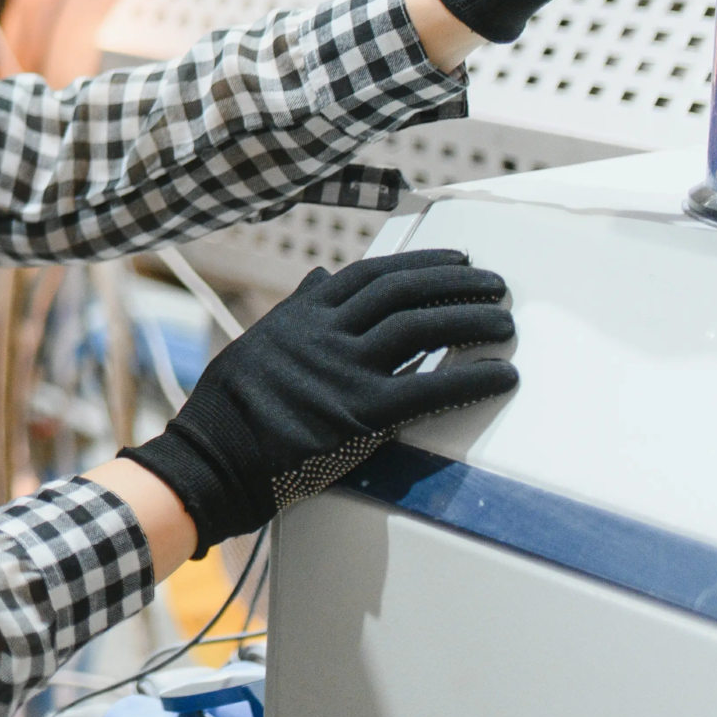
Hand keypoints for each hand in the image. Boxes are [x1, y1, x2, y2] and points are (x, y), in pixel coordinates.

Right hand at [122, 250, 517, 555]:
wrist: (212, 457)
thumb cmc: (228, 408)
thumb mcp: (256, 343)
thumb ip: (296, 311)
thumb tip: (320, 278)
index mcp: (300, 316)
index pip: (371, 275)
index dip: (420, 263)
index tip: (454, 259)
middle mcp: (325, 334)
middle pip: (404, 292)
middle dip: (457, 282)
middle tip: (495, 284)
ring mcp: (343, 371)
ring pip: (421, 328)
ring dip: (471, 320)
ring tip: (504, 320)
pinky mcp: (361, 414)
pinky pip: (429, 388)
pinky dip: (472, 378)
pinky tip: (501, 373)